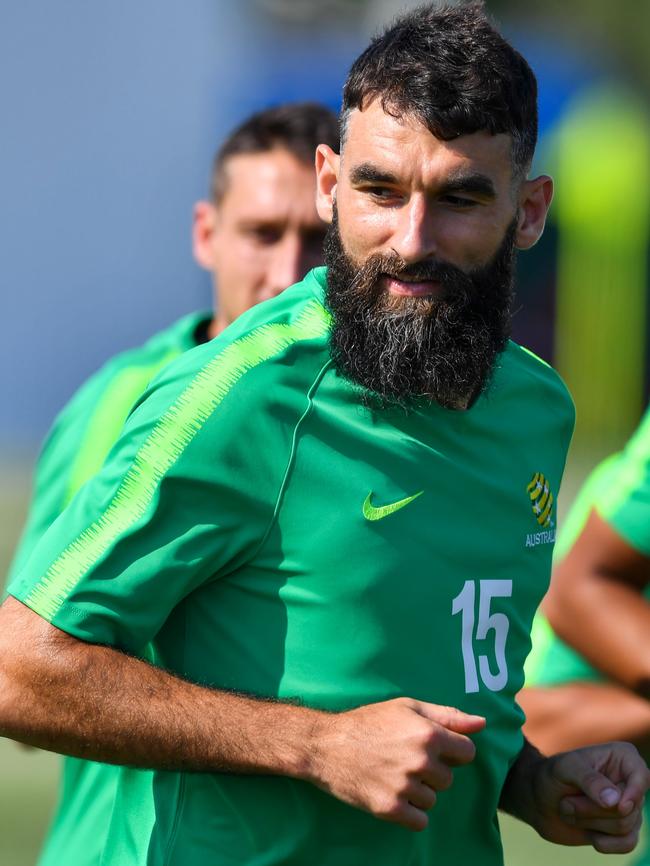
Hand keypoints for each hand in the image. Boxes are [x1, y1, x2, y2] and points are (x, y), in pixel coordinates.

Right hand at [308, 697, 484, 830]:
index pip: (467, 753)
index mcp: (428, 734)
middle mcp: (420, 761)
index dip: (452, 750)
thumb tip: (481, 724)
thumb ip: (447, 716)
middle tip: (405, 759)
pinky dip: (409, 812)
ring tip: (394, 774)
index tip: (433, 749)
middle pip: (448, 778)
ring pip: (433, 799)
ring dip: (419, 791)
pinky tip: (393, 793)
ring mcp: (405, 786)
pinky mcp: (390, 808)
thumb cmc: (369, 722)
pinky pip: (419, 821)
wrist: (327, 744)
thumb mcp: (407, 708)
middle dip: (432, 771)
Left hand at [532, 742, 649, 853]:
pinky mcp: (622, 830)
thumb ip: (589, 780)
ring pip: (625, 827)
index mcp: (622, 757)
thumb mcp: (564, 769)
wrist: (538, 801)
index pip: (642, 776)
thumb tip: (616, 801)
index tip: (619, 805)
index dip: (634, 793)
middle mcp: (630, 782)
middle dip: (592, 810)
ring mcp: (628, 807)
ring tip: (570, 810)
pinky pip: (627, 844)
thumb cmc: (551, 776)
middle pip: (628, 809)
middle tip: (566, 802)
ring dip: (590, 822)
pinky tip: (591, 836)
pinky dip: (606, 844)